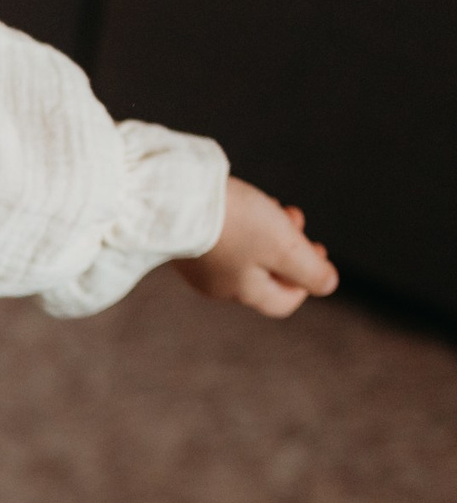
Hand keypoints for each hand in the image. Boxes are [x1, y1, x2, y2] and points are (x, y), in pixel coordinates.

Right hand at [175, 176, 338, 317]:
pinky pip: (223, 246)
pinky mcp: (185, 248)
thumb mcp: (283, 247)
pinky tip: (240, 207)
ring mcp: (199, 269)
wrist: (175, 199)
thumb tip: (328, 285)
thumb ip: (309, 270)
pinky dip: (241, 230)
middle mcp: (219, 287)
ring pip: (246, 259)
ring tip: (270, 206)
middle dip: (289, 250)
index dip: (308, 281)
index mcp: (244, 292)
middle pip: (267, 278)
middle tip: (294, 219)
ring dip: (267, 235)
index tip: (316, 249)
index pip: (284, 302)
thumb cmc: (234, 223)